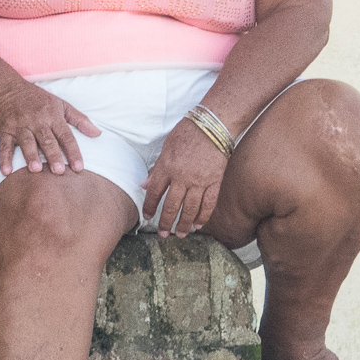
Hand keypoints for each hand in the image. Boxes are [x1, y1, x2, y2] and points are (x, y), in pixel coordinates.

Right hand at [0, 80, 100, 175]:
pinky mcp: (4, 130)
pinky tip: (6, 171)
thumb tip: (98, 134)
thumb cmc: (37, 99)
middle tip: (59, 171)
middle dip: (53, 155)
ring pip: (26, 142)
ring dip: (30, 155)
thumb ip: (79, 120)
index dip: (73, 151)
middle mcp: (37, 122)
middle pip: (47, 140)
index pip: (66, 136)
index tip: (79, 167)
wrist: (6, 89)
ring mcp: (19, 126)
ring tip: (35, 169)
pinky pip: (4, 146)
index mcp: (52, 116)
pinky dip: (4, 158)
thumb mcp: (60, 104)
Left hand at [141, 118, 228, 237]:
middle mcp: (182, 176)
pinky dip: (203, 216)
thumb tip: (144, 185)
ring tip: (180, 234)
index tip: (148, 216)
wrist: (213, 124)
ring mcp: (200, 180)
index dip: (150, 206)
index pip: (154, 192)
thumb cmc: (187, 132)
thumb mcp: (166, 147)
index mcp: (167, 166)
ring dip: (184, 224)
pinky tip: (198, 225)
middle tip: (163, 234)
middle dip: (166, 222)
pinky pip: (209, 203)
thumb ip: (157, 168)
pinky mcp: (215, 180)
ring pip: (190, 208)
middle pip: (172, 205)